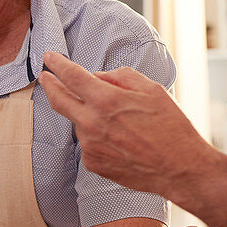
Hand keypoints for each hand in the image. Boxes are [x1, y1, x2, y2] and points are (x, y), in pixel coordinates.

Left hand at [39, 51, 211, 196]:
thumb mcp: (152, 90)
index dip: (57, 65)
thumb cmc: (171, 128)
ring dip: (89, 117)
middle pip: (59, 100)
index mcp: (106, 100)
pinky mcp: (93, 163)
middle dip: (49, 85)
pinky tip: (121, 142)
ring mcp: (90, 145)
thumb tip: (98, 76)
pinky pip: (89, 143)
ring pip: (79, 123)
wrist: (181, 168)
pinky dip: (98, 137)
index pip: (72, 76)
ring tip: (121, 124)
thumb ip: (121, 77)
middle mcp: (92, 123)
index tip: (49, 58)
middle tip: (45, 77)